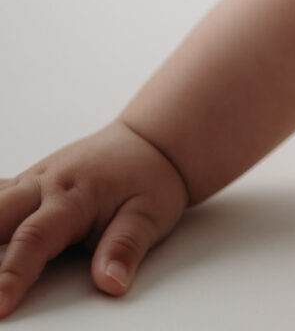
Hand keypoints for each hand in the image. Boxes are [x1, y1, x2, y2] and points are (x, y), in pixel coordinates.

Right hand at [0, 119, 188, 317]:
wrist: (150, 141)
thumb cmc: (149, 180)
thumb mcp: (151, 214)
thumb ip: (126, 247)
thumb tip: (110, 283)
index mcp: (73, 196)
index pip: (35, 239)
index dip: (12, 274)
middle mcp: (44, 186)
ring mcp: (31, 181)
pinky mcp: (24, 183)